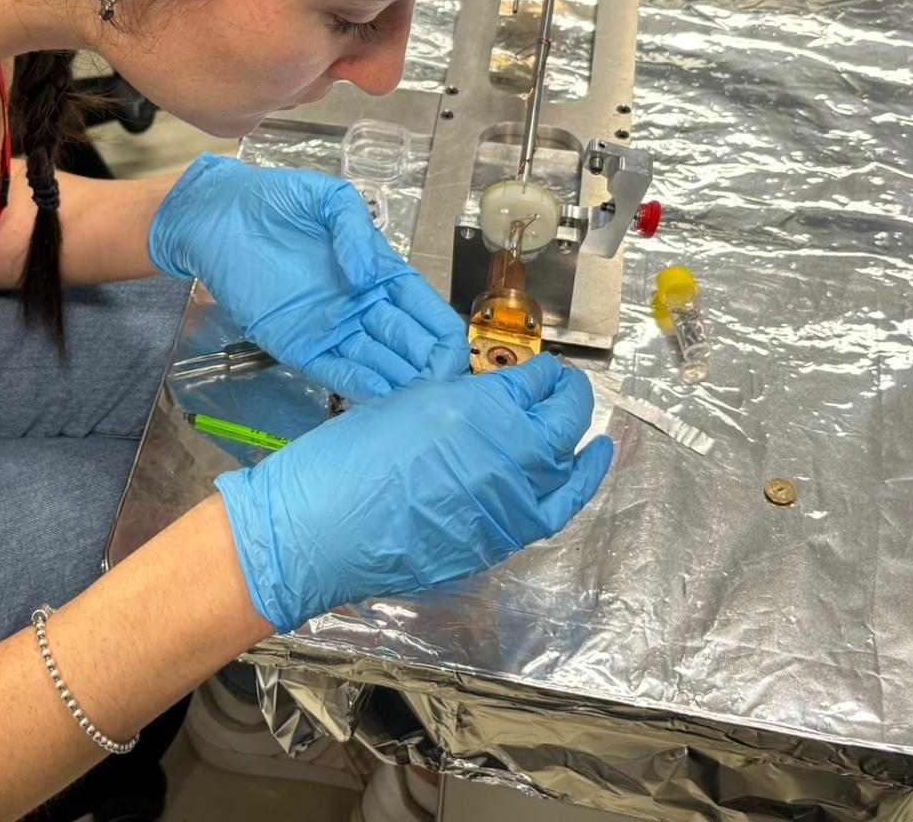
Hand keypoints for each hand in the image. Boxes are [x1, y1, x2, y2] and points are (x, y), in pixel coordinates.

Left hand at [150, 155, 466, 399]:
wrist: (218, 215)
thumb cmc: (275, 200)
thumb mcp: (328, 199)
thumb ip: (355, 228)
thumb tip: (369, 274)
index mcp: (378, 272)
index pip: (423, 309)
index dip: (442, 334)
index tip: (455, 354)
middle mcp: (361, 306)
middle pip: (406, 344)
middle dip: (428, 366)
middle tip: (444, 387)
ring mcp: (330, 328)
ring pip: (376, 363)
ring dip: (399, 383)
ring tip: (420, 400)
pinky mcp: (296, 345)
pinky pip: (333, 371)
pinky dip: (357, 384)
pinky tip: (380, 394)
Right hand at [215, 355, 613, 631]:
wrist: (321, 530)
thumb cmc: (346, 458)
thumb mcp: (406, 402)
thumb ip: (458, 399)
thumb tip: (491, 402)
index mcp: (480, 407)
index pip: (535, 382)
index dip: (542, 374)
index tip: (542, 373)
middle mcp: (508, 454)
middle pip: (563, 419)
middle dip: (569, 399)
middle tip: (567, 389)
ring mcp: (511, 503)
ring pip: (567, 467)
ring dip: (579, 444)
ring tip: (592, 432)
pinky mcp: (501, 541)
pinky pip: (552, 509)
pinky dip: (576, 487)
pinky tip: (587, 469)